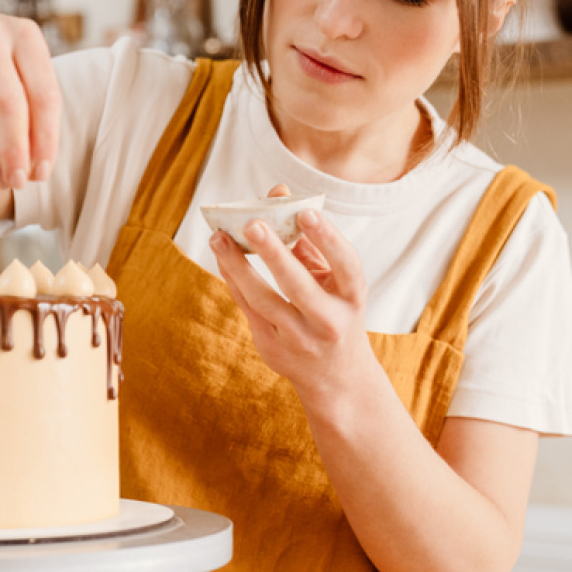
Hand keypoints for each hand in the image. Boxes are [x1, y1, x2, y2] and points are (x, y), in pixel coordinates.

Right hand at [0, 10, 60, 189]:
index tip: (42, 172)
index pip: (44, 94)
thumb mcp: (18, 69)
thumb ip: (34, 108)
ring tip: (1, 179)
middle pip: (8, 103)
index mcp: (24, 35)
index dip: (46, 139)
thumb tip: (38, 167)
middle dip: (16, 150)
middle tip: (20, 182)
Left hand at [209, 189, 376, 405]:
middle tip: (251, 223)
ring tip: (219, 238)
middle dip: (274, 253)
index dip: (328, 238)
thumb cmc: (334, 313)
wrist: (336, 377)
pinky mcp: (273, 349)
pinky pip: (249, 309)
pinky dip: (234, 280)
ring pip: (264, 300)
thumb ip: (310, 242)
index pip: (346, 265)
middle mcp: (329, 321)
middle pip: (298, 285)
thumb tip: (278, 195)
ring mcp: (300, 339)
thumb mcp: (335, 283)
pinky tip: (222, 257)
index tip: (306, 211)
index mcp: (352, 298)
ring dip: (238, 267)